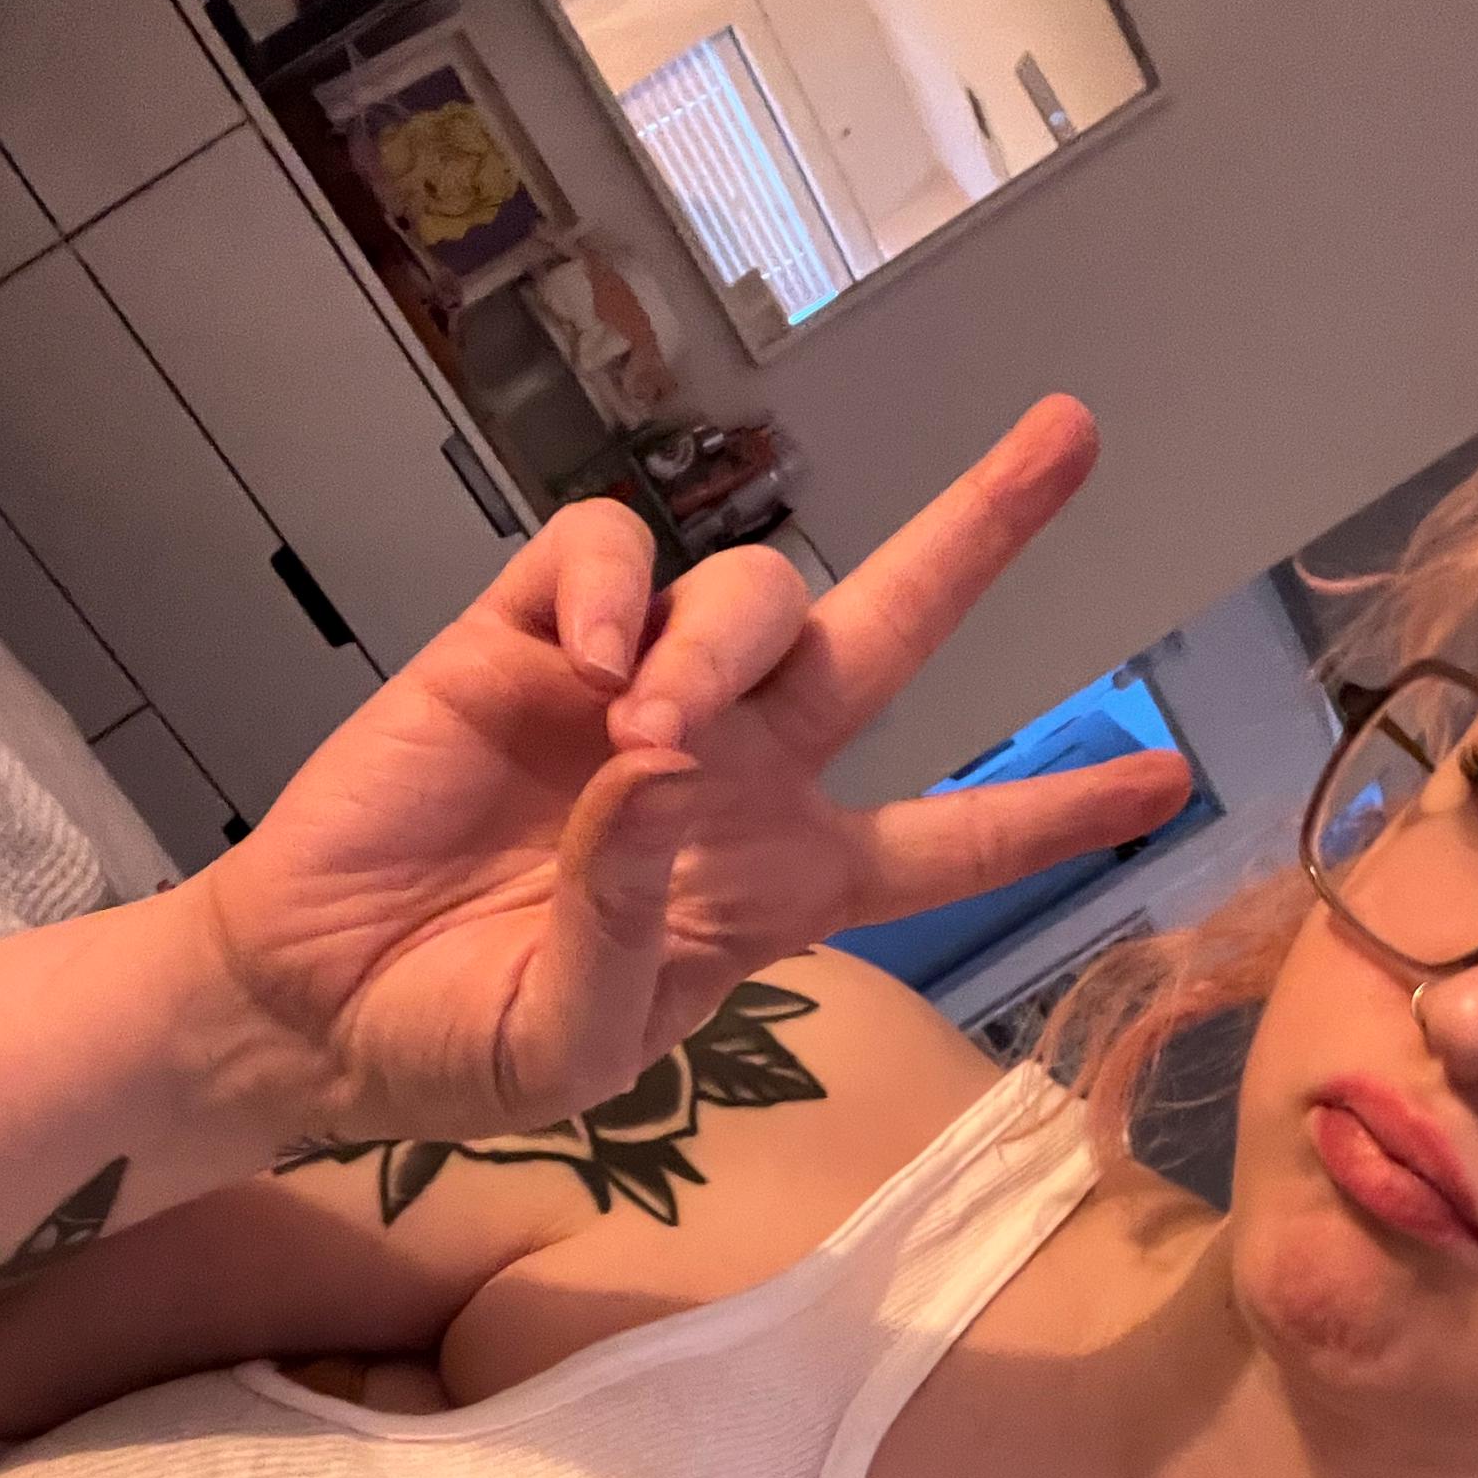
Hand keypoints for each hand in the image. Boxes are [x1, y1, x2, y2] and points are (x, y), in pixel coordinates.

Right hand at [186, 398, 1190, 1140]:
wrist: (312, 1002)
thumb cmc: (463, 1042)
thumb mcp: (572, 1042)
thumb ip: (627, 930)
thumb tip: (655, 768)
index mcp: (784, 882)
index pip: (950, 840)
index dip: (1052, 813)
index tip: (1165, 779)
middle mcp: (738, 767)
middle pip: (888, 629)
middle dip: (980, 532)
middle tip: (1071, 435)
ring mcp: (635, 689)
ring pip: (752, 593)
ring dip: (721, 644)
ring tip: (646, 728)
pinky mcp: (526, 639)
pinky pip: (609, 559)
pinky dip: (613, 588)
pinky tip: (585, 659)